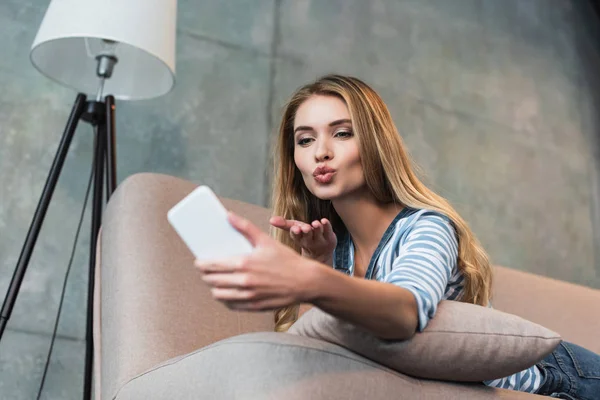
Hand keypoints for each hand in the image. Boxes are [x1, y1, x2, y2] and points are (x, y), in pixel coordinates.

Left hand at [195, 212, 316, 310]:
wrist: (305, 282)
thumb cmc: (286, 260)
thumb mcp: (266, 241)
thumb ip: (245, 228)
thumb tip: (228, 215)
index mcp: (244, 263)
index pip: (211, 266)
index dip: (201, 264)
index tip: (199, 261)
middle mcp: (244, 282)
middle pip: (212, 280)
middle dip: (206, 275)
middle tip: (207, 270)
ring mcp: (248, 296)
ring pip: (218, 295)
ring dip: (214, 287)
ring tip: (216, 281)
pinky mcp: (253, 307)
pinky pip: (230, 305)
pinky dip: (225, 299)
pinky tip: (227, 292)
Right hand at [269, 216, 336, 265]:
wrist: (321, 252)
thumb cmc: (305, 237)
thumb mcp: (294, 230)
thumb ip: (283, 224)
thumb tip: (271, 220)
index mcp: (299, 240)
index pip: (296, 237)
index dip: (296, 233)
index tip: (295, 229)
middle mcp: (309, 242)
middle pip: (307, 237)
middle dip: (307, 232)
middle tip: (306, 228)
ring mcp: (320, 242)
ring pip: (318, 234)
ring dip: (317, 228)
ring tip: (316, 223)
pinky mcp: (330, 239)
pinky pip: (328, 232)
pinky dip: (327, 226)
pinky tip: (324, 221)